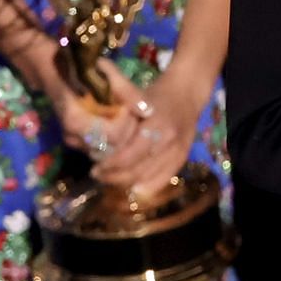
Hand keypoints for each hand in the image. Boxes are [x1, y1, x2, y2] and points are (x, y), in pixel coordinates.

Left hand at [87, 60, 210, 195]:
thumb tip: (94, 100)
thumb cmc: (156, 93)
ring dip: (126, 182)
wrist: (187, 94)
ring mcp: (177, 152)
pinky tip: (131, 187)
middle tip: (97, 174)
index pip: (129, 155)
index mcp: (156, 124)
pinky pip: (163, 180)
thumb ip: (118, 101)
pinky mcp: (181, 160)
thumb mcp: (135, 93)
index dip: (110, 165)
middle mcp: (168, 141)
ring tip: (109, 179)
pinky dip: (146, 187)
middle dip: (114, 176)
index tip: (95, 165)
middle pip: (138, 170)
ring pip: (148, 179)